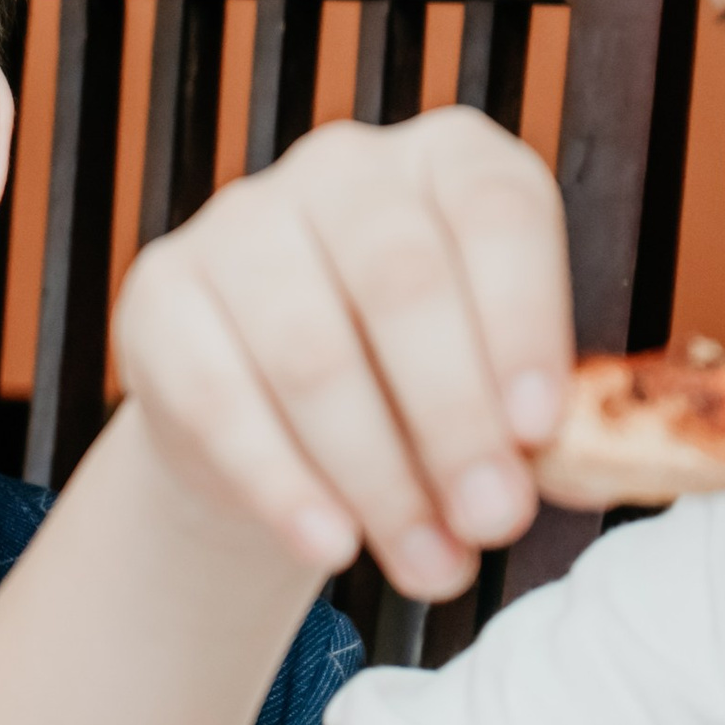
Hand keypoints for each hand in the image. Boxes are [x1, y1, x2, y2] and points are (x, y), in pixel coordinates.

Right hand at [112, 110, 572, 600]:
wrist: (263, 409)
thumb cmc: (405, 383)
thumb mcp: (485, 378)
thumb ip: (525, 414)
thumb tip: (564, 476)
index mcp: (448, 159)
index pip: (494, 214)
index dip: (523, 321)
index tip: (540, 432)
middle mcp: (341, 168)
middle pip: (397, 283)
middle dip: (453, 419)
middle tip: (493, 522)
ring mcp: (238, 223)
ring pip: (308, 353)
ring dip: (377, 476)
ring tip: (428, 565)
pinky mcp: (160, 295)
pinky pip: (219, 400)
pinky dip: (282, 486)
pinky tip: (329, 546)